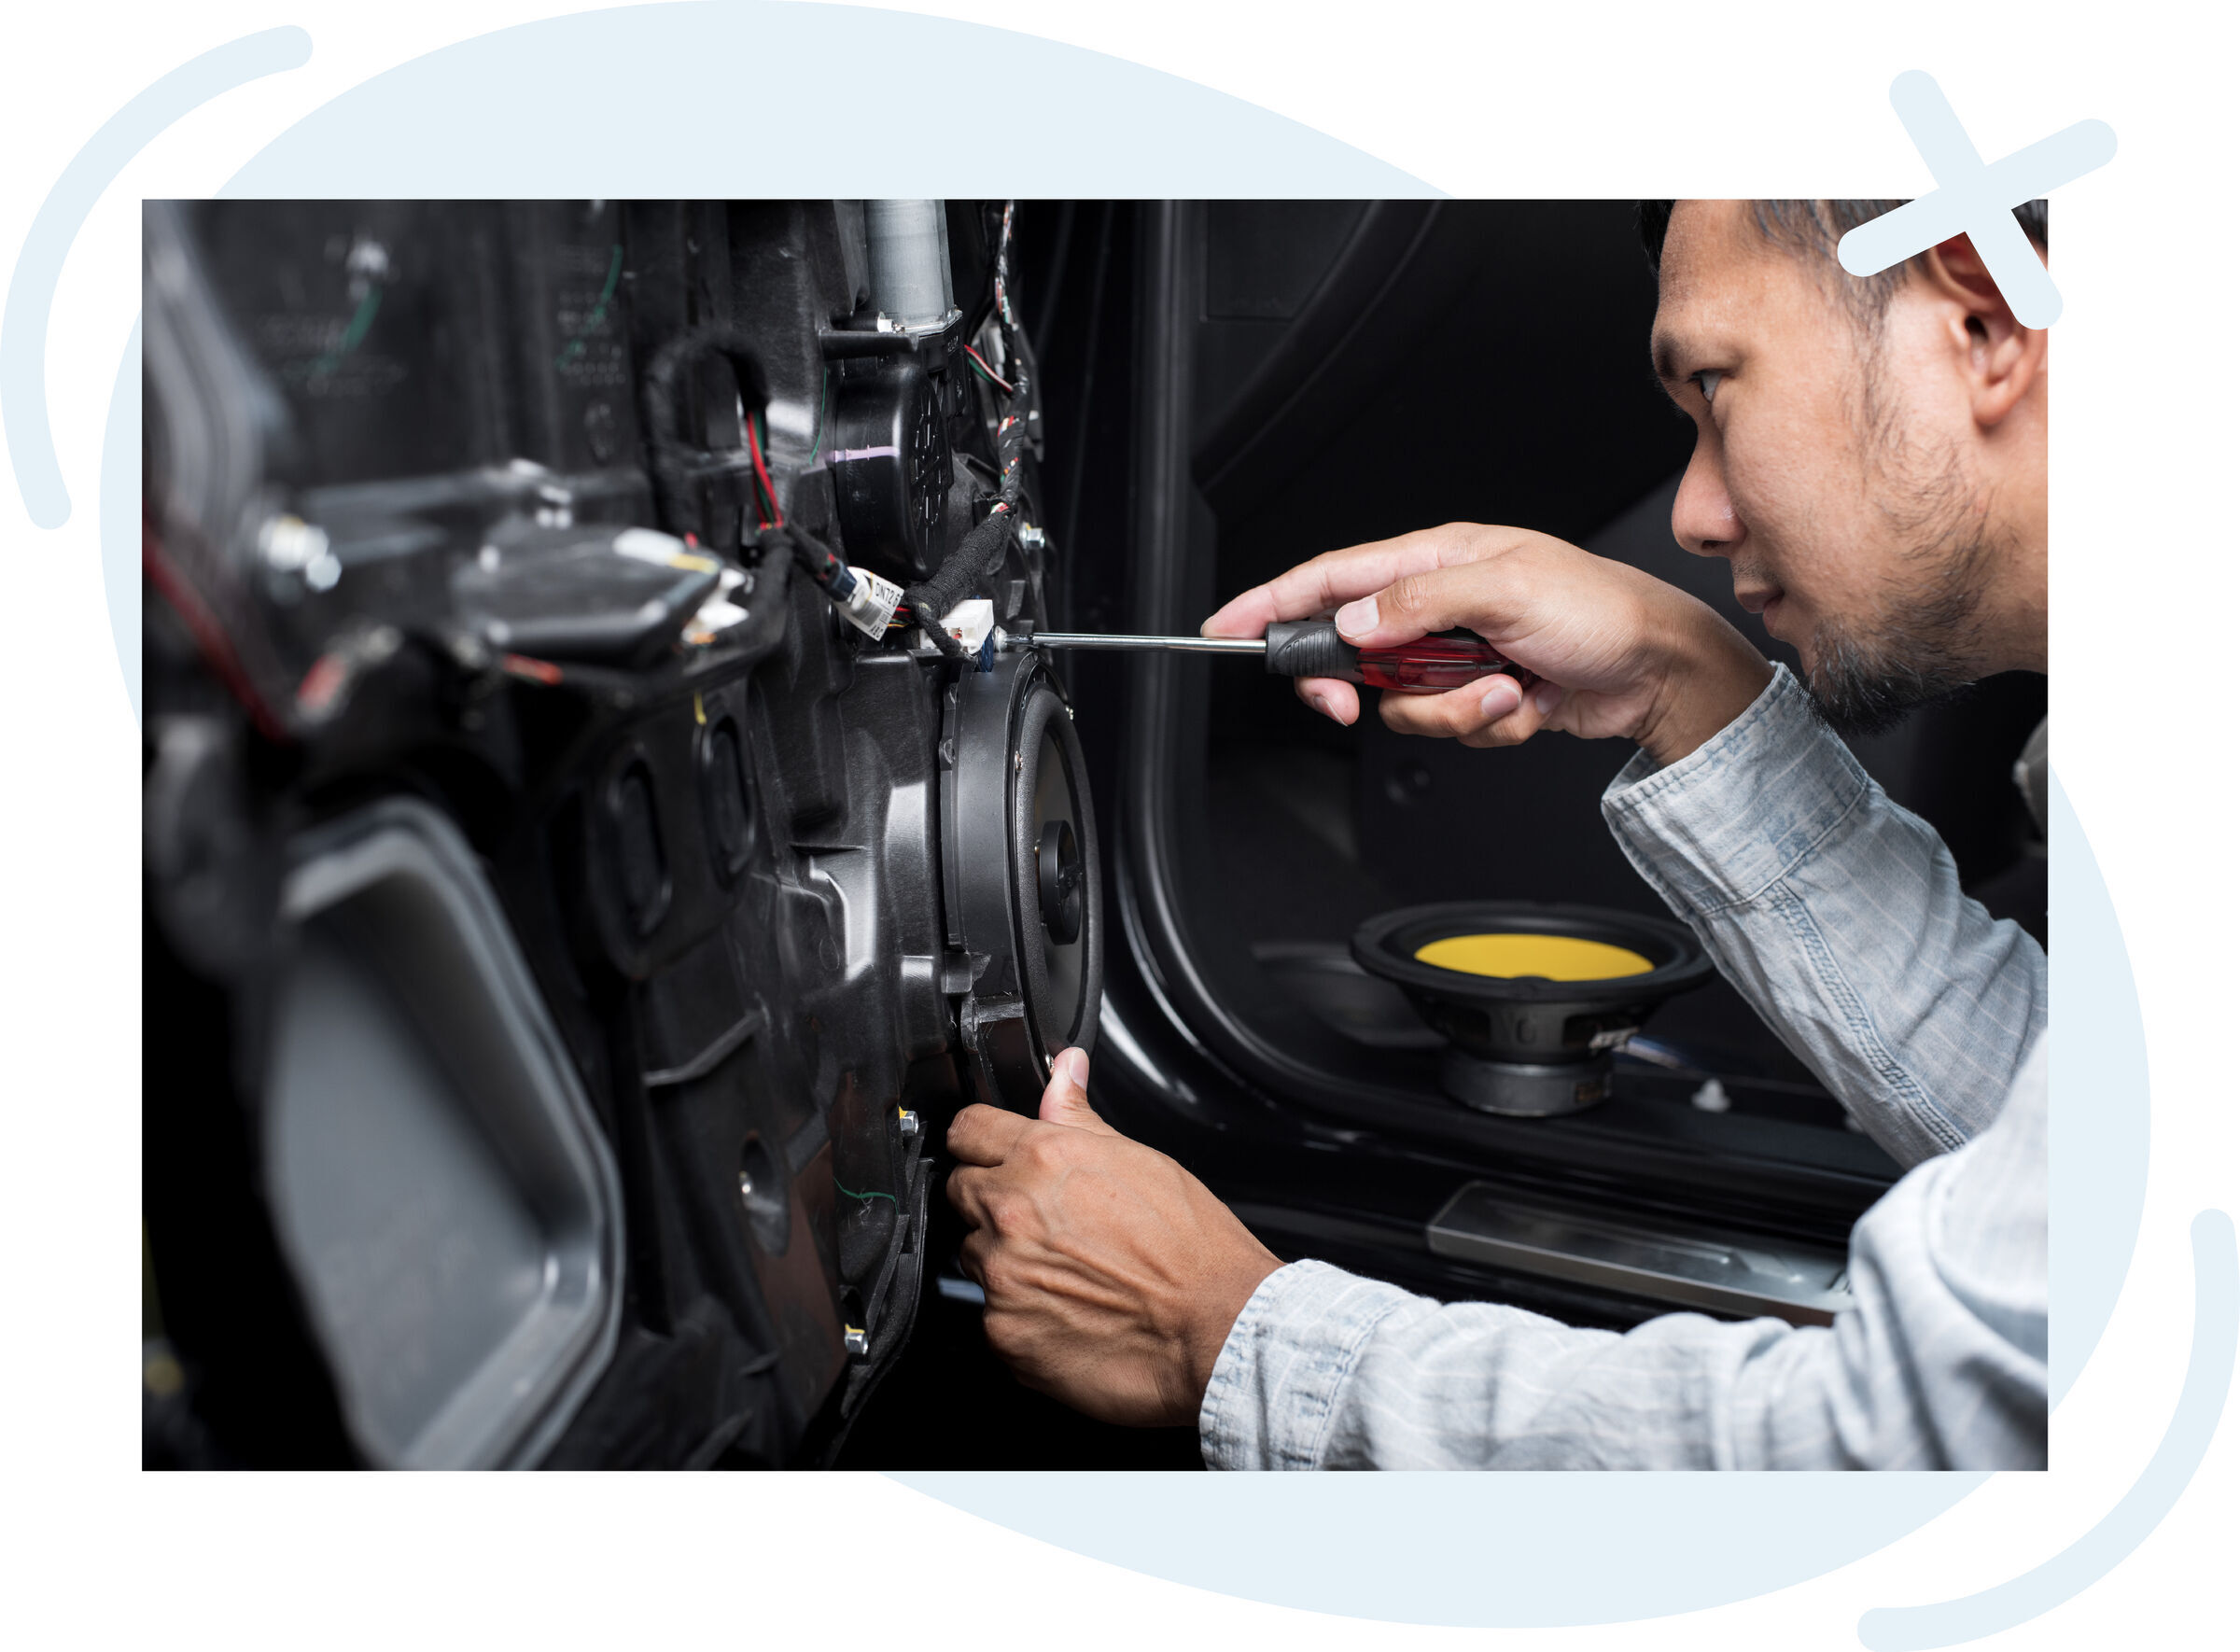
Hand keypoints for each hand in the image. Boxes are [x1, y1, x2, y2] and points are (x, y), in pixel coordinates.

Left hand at [945, 1048, 1282, 1427]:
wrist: (1217, 1328)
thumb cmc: (1191, 1249)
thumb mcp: (1141, 1160)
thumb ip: (1080, 1115)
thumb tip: (1064, 1069)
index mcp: (1044, 1158)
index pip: (967, 1131)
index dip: (979, 1140)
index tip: (987, 1151)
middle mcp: (1013, 1212)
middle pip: (961, 1192)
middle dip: (992, 1199)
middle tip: (1044, 1220)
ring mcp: (1003, 1275)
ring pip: (973, 1254)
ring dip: (1004, 1258)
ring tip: (1064, 1269)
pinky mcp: (1003, 1331)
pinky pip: (991, 1313)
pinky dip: (1018, 1313)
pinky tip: (1064, 1310)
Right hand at [1203, 523, 1771, 767]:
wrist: (1659, 670)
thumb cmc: (1602, 610)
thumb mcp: (1506, 590)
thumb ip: (1418, 603)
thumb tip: (1354, 624)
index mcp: (1437, 558)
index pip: (1332, 578)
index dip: (1273, 603)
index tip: (1229, 628)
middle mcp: (1439, 606)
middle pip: (1352, 653)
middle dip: (1361, 686)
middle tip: (1360, 700)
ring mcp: (1458, 655)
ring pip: (1401, 703)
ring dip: (1452, 709)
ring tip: (1504, 688)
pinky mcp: (1480, 697)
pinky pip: (1448, 728)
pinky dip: (1486, 725)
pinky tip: (1523, 702)